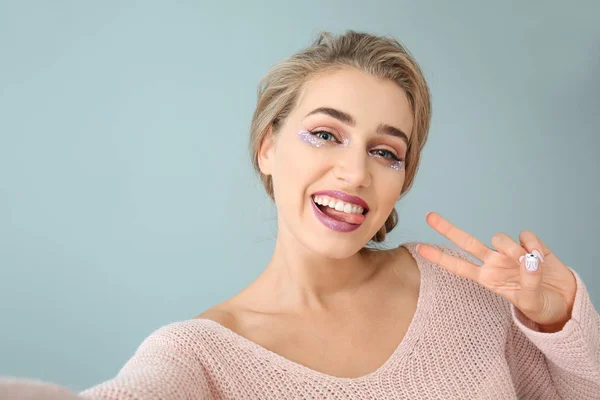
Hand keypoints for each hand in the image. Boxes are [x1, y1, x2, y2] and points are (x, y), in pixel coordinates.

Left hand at [417, 212, 577, 332]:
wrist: (563, 300)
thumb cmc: (539, 303)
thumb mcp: (531, 302)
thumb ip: (528, 283)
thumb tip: (529, 260)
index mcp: (487, 278)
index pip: (458, 267)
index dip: (440, 258)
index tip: (419, 248)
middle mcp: (493, 262)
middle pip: (466, 242)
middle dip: (447, 229)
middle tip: (429, 216)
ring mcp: (510, 251)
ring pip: (499, 237)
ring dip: (512, 250)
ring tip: (529, 264)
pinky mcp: (529, 243)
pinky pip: (525, 236)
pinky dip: (533, 245)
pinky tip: (542, 257)